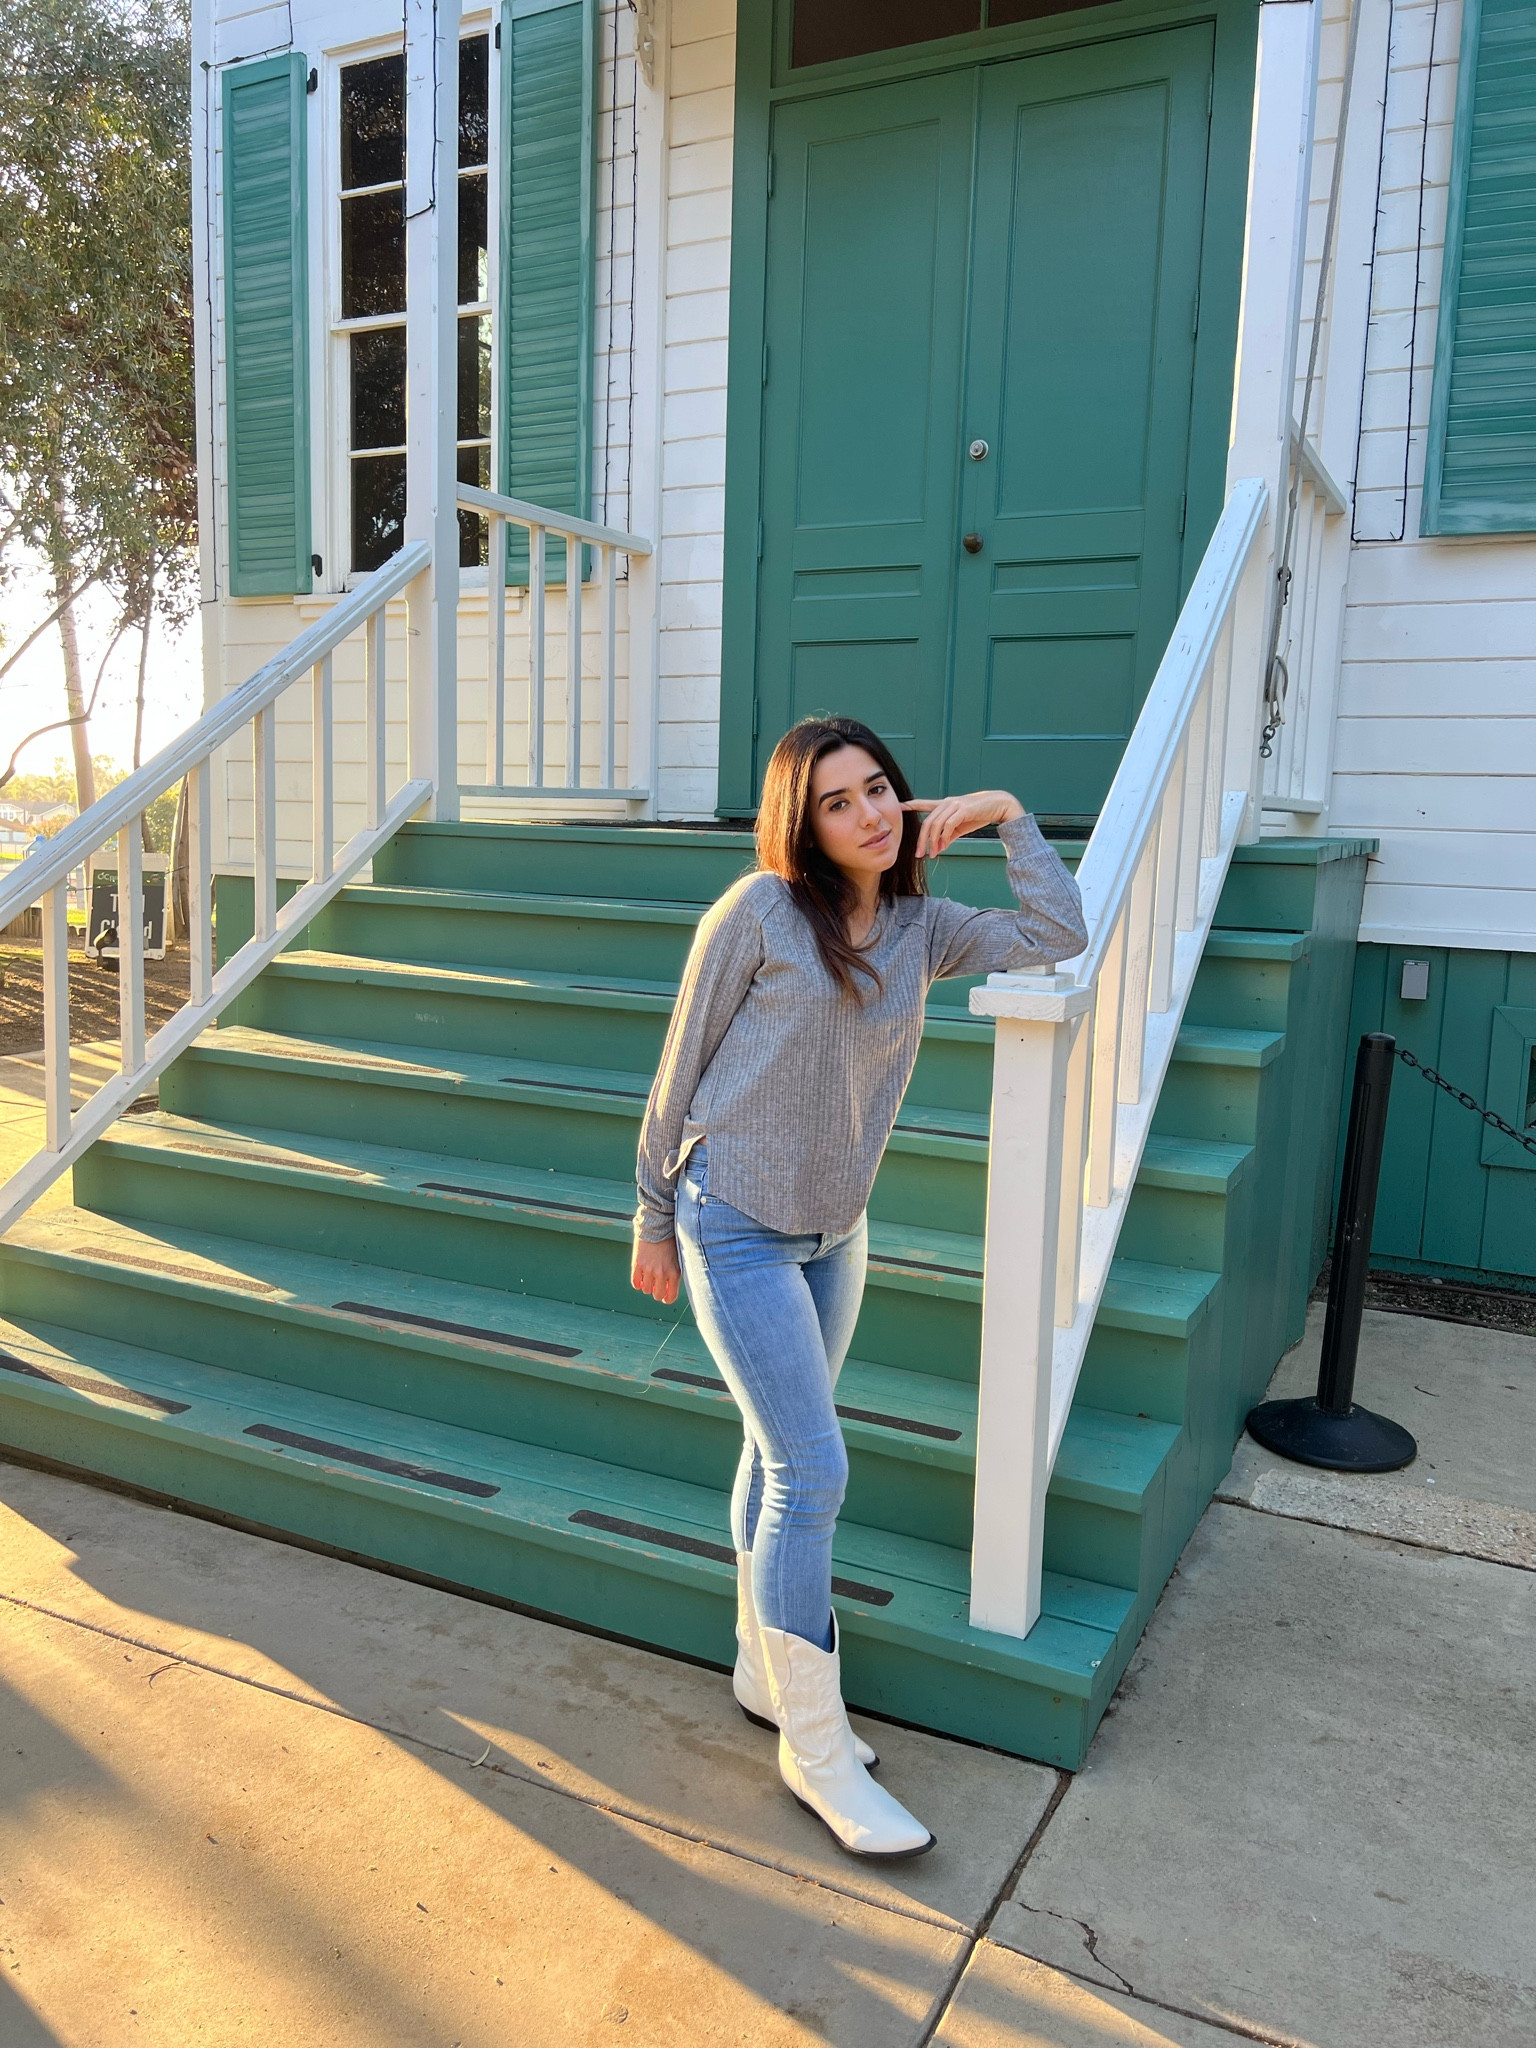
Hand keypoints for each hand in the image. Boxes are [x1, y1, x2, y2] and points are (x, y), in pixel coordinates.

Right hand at [632, 1233, 681, 1305]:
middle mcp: (661, 1273)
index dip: (667, 1298)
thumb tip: (672, 1286)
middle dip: (657, 1293)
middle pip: (657, 1295)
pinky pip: (635, 1282)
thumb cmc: (669, 1240)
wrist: (656, 1226)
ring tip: (649, 1279)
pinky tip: (640, 1279)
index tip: (665, 1297)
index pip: (671, 1296)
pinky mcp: (637, 1265)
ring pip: (646, 1290)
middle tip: (656, 1287)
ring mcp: (648, 1270)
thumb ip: (675, 1272)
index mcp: (674, 1272)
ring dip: (647, 1286)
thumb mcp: (678, 1258)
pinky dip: (637, 1283)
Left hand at [901, 790, 1024, 859]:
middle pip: (927, 822)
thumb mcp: (961, 827)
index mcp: (944, 805)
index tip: (898, 806)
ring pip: (936, 825)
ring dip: (933, 842)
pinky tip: (944, 846)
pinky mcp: (962, 809)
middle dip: (921, 840)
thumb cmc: (979, 815)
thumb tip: (939, 847)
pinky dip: (944, 837)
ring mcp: (954, 805)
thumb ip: (949, 835)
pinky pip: (948, 825)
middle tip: (919, 854)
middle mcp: (946, 803)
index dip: (911, 805)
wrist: (998, 805)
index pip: (923, 804)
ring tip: (933, 854)